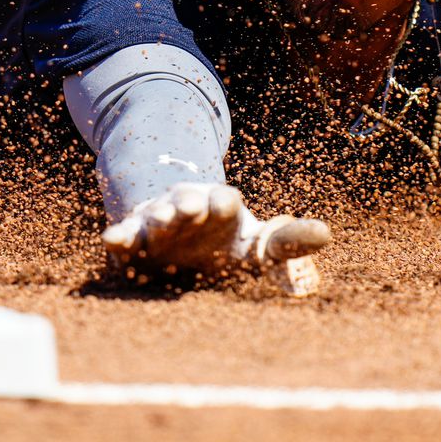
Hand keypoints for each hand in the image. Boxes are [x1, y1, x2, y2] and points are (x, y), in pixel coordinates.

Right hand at [102, 182, 330, 295]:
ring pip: (157, 214)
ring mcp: (160, 220)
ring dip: (159, 217)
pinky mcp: (135, 237)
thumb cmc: (226, 239)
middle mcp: (189, 207)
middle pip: (188, 201)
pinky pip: (125, 234)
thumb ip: (289, 242)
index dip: (224, 201)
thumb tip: (327, 234)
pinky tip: (113, 240)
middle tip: (190, 208)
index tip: (226, 202)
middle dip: (187, 203)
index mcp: (222, 206)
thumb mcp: (257, 242)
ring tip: (161, 220)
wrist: (179, 229)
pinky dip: (119, 236)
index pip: (225, 199)